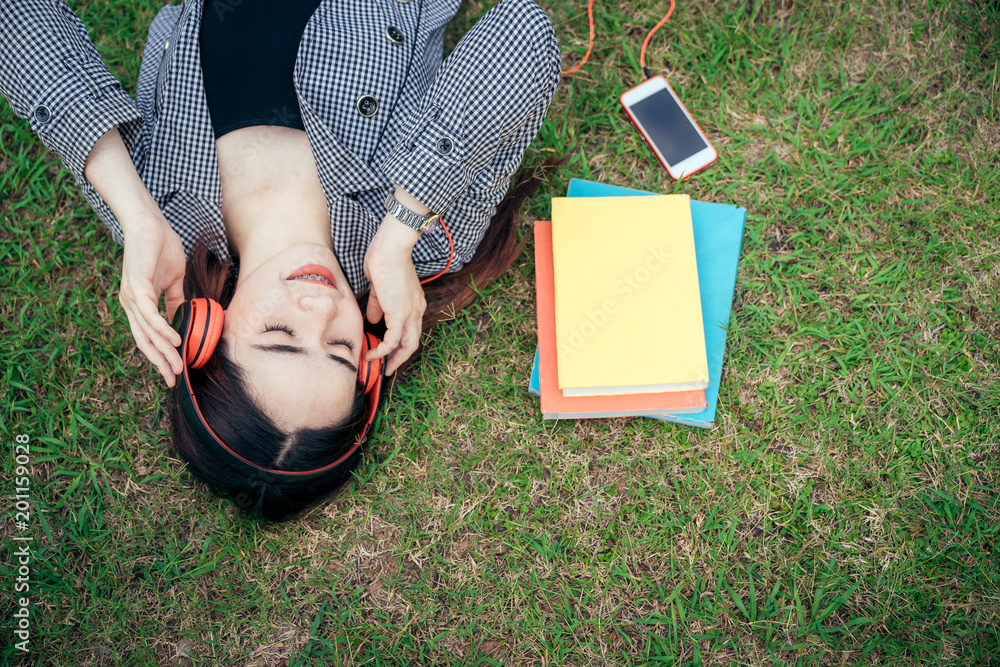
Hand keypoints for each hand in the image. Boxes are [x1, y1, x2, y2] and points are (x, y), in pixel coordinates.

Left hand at [120, 213, 185, 386]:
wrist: (149, 223)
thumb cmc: (160, 247)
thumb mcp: (173, 280)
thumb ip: (176, 299)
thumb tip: (182, 317)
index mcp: (138, 303)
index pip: (147, 336)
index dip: (160, 355)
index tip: (172, 371)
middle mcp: (131, 303)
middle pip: (144, 341)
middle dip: (160, 362)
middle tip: (173, 379)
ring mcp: (132, 296)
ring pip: (148, 332)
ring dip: (164, 351)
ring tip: (177, 365)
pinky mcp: (137, 286)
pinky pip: (150, 314)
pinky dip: (162, 329)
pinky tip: (175, 340)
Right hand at [363, 214, 424, 375]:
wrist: (390, 249)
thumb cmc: (384, 260)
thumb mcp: (380, 287)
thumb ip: (378, 304)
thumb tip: (373, 319)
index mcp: (414, 303)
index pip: (411, 329)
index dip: (400, 343)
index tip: (387, 352)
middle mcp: (416, 310)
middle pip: (413, 342)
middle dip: (400, 358)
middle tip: (387, 368)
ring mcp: (410, 313)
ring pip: (406, 345)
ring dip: (392, 359)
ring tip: (379, 367)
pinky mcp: (399, 315)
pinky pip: (392, 340)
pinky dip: (382, 350)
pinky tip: (371, 355)